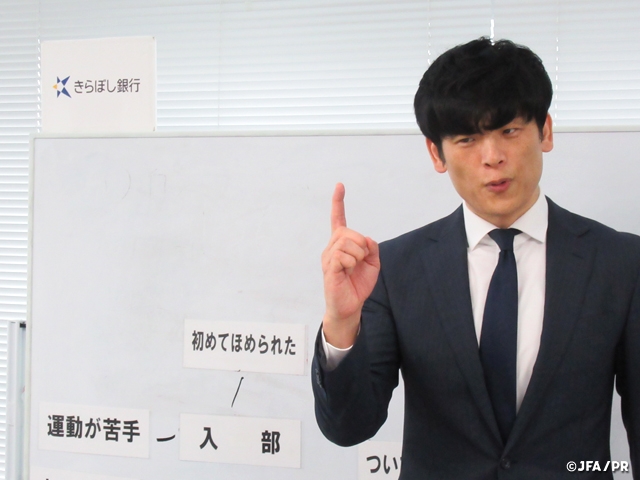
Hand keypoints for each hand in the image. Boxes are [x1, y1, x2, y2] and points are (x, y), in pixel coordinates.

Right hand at [321, 183, 379, 347]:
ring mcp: (328, 257)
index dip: (338, 202)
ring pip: (347, 243)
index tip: (340, 186)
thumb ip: (372, 248)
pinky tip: (347, 271)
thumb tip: (366, 238)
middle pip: (349, 232)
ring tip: (353, 268)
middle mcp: (331, 247)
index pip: (338, 219)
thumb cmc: (358, 284)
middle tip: (361, 260)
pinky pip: (342, 256)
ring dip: (358, 255)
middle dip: (361, 245)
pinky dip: (351, 262)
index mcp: (341, 243)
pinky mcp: (328, 267)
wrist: (350, 305)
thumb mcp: (373, 264)